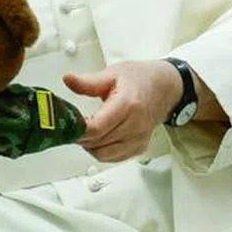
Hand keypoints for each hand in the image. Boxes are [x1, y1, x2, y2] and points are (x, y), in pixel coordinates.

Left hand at [63, 60, 181, 162]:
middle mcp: (136, 125)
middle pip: (99, 143)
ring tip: (83, 131)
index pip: (98, 127)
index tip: (68, 122)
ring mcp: (139, 139)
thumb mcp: (112, 73)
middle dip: (80, 136)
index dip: (79, 129)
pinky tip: (96, 138)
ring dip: (89, 146)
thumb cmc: (139, 79)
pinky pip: (114, 157)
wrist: (163, 88)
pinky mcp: (139, 148)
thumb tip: (68, 79)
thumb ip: (88, 81)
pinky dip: (100, 151)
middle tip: (71, 126)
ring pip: (104, 154)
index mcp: (128, 105)